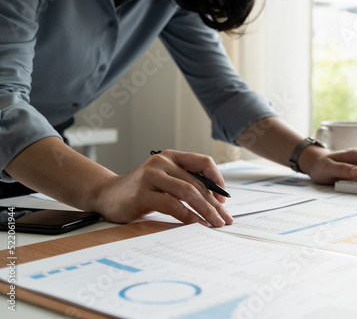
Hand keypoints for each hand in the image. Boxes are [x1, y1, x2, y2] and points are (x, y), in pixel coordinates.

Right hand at [92, 149, 232, 225]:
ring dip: (205, 211)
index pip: (203, 162)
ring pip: (188, 193)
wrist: (106, 195)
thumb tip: (215, 203)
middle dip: (214, 204)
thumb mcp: (165, 181)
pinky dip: (188, 216)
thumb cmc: (141, 190)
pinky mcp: (142, 194)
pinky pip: (172, 205)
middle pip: (197, 183)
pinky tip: (196, 225)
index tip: (223, 201)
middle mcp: (162, 162)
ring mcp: (151, 176)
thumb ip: (184, 184)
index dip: (217, 180)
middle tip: (225, 220)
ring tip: (215, 224)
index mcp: (171, 157)